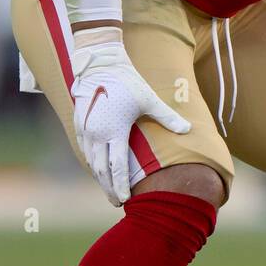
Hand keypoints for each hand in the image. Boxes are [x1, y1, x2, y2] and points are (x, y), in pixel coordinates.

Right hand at [71, 29, 189, 205]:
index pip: (116, 167)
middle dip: (109, 188)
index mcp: (114, 130)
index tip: (125, 200)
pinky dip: (91, 162)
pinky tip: (98, 169)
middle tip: (117, 202)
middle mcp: (96, 133)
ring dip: (99, 177)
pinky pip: (84, 149)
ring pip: (90, 161)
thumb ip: (168, 117)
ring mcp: (84, 129)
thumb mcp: (149, 99)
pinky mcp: (78, 123)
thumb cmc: (127, 81)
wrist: (99, 64)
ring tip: (109, 189)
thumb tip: (188, 130)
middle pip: (101, 170)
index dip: (121, 186)